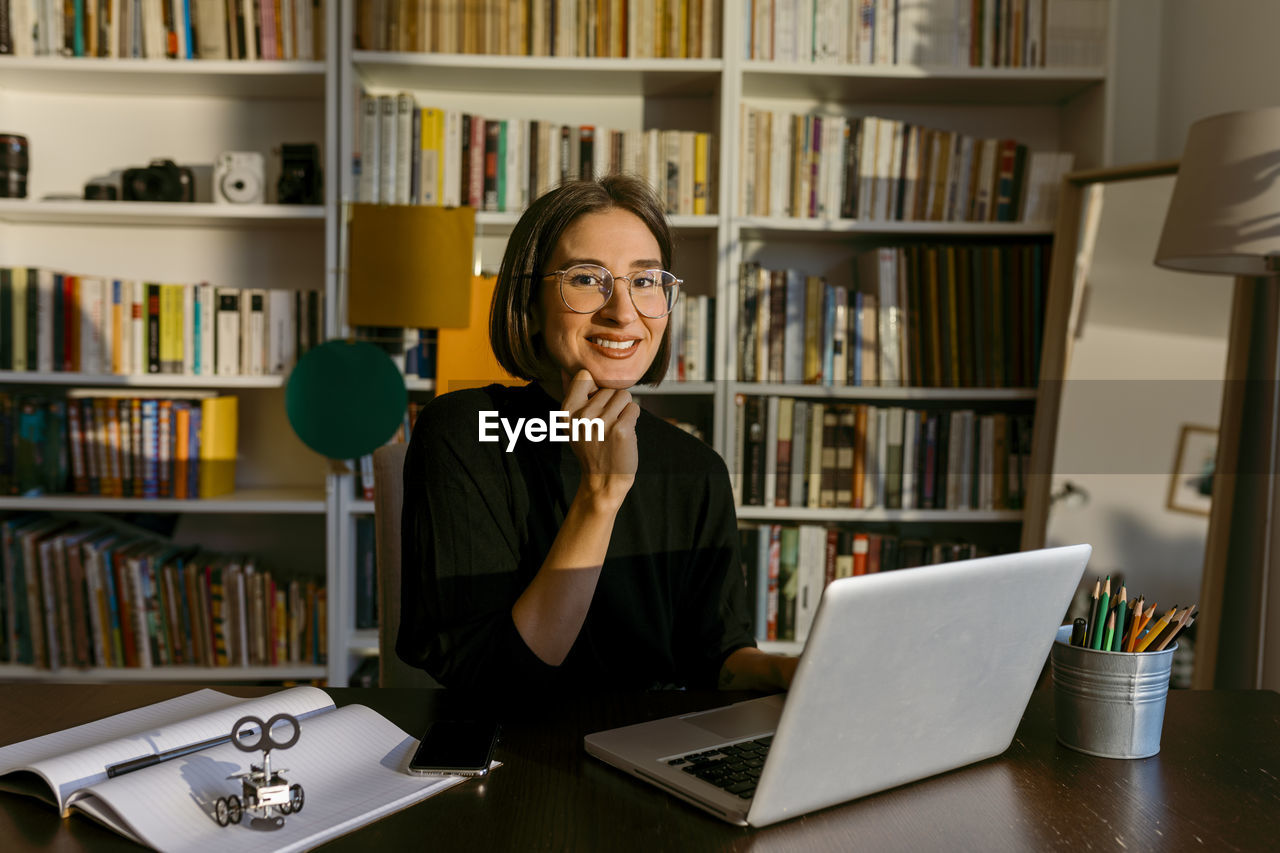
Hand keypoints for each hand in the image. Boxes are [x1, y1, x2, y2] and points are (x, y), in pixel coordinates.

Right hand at [561, 368, 639, 508]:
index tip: (593, 403)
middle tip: (605, 424)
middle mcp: (582, 416)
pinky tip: (624, 433)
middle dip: (612, 402)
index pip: (584, 375)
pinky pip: (634, 407)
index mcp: (566, 411)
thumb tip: (566, 369)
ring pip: (624, 395)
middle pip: (608, 387)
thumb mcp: (573, 423)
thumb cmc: (591, 446)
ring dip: (624, 409)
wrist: (604, 480)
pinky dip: (633, 418)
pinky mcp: (622, 430)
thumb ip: (572, 395)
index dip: (594, 387)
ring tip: (615, 427)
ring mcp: (602, 423)